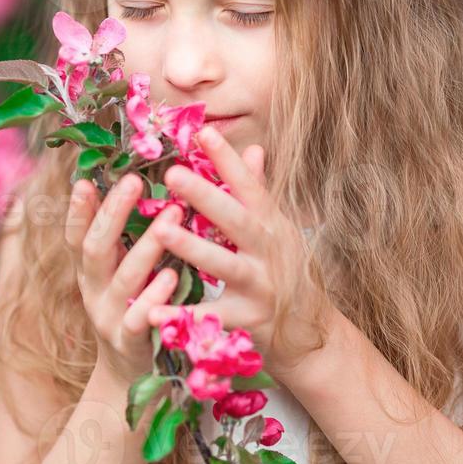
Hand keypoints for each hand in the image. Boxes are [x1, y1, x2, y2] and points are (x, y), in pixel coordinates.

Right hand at [65, 173, 183, 383]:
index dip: (78, 210)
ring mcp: (110, 318)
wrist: (134, 374)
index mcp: (91, 272)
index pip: (77, 236)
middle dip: (113, 213)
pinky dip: (155, 297)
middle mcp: (94, 292)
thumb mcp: (122, 272)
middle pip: (95, 249)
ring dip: (148, 245)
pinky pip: (141, 319)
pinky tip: (174, 276)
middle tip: (134, 181)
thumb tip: (132, 184)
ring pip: (124, 278)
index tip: (84, 180)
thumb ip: (125, 237)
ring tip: (172, 214)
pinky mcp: (133, 343)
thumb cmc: (137, 307)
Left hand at [146, 126, 332, 379]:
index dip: (228, 159)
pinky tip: (151, 311)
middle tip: (172, 173)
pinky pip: (211, 317)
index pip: (250, 186)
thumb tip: (254, 147)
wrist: (311, 332)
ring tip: (161, 232)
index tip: (203, 132)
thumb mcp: (278, 230)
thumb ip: (260, 191)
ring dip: (193, 248)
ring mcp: (261, 286)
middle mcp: (270, 251)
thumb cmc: (286, 272)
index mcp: (272, 225)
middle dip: (206, 196)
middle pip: (236, 219)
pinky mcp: (249, 320)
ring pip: (225, 265)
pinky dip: (182, 316)